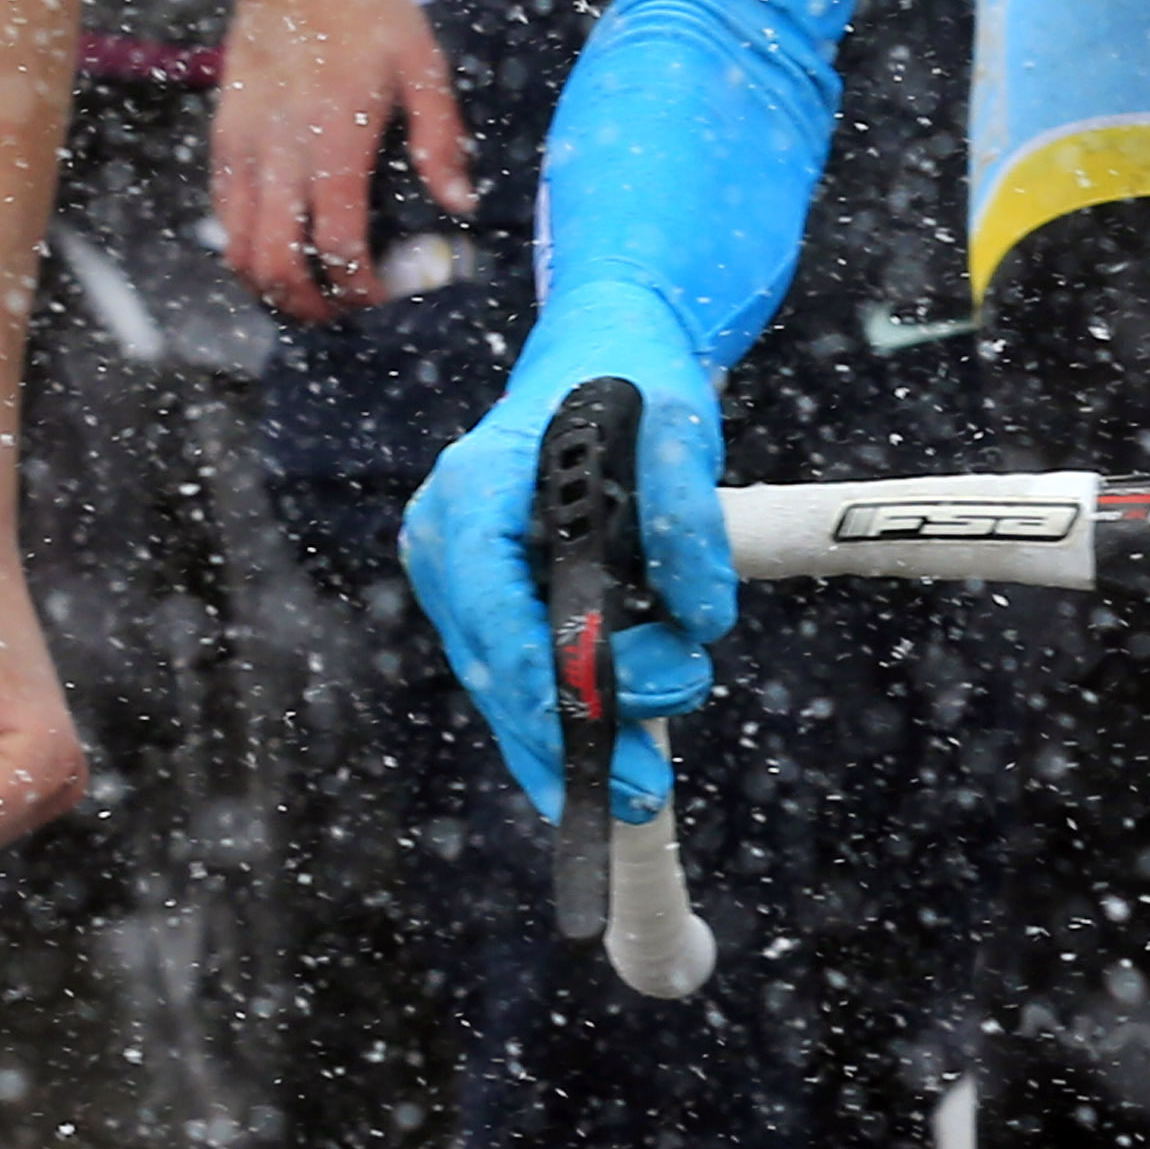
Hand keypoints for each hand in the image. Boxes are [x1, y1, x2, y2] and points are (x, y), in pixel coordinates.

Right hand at [210, 0, 472, 320]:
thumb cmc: (366, 12)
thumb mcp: (423, 63)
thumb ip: (440, 139)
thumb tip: (459, 204)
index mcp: (336, 139)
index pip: (336, 241)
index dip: (355, 285)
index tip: (378, 294)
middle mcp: (281, 152)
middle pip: (274, 261)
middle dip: (305, 303)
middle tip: (337, 310)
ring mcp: (244, 147)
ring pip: (238, 247)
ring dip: (269, 283)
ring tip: (306, 289)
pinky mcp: (223, 138)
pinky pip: (222, 212)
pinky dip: (244, 244)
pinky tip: (277, 244)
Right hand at [401, 277, 728, 822]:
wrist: (605, 355)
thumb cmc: (636, 382)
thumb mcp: (677, 423)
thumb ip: (689, 514)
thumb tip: (703, 620)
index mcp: (471, 490)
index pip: (493, 604)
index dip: (540, 675)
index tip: (592, 731)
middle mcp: (446, 540)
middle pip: (495, 663)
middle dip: (570, 731)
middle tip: (648, 781)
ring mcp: (458, 579)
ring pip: (504, 686)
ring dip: (574, 738)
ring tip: (644, 779)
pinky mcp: (486, 605)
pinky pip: (516, 678)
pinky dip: (555, 730)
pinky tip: (586, 793)